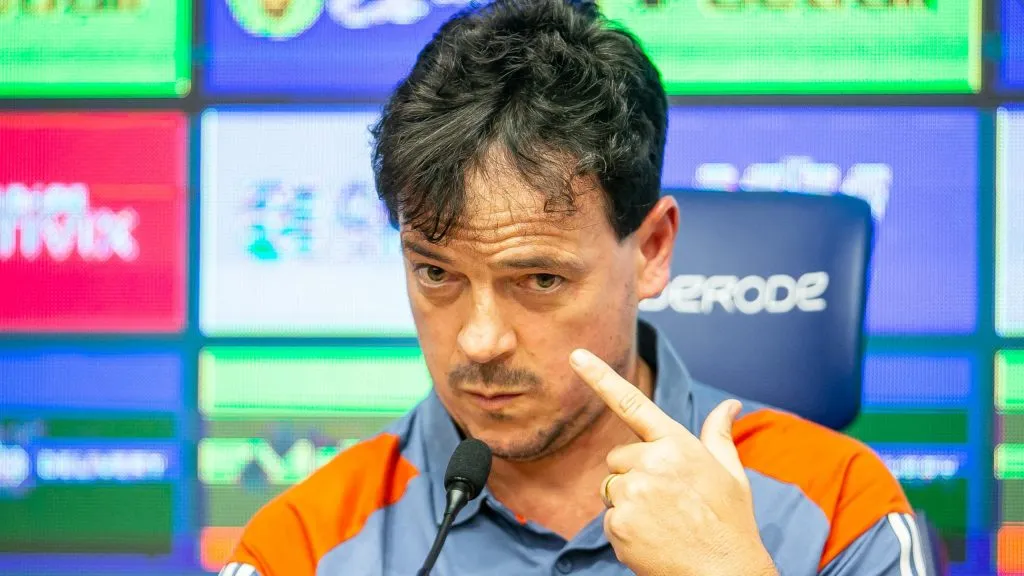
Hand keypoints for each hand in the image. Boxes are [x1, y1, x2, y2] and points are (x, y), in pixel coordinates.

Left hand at [569, 348, 777, 575]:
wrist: (724, 574)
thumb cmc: (730, 524)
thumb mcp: (732, 474)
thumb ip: (720, 436)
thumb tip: (730, 405)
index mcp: (678, 444)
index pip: (632, 403)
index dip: (599, 376)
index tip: (575, 355)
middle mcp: (652, 463)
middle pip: (618, 459)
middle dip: (633, 475)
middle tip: (666, 500)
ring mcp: (633, 493)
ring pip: (611, 489)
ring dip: (629, 503)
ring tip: (663, 522)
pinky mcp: (619, 524)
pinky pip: (609, 519)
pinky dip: (626, 531)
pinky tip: (653, 539)